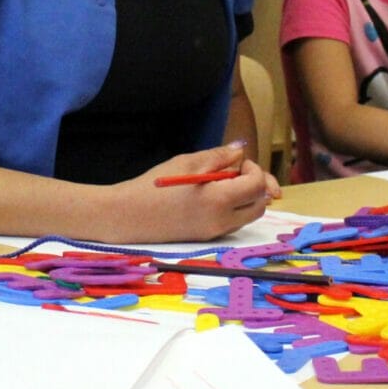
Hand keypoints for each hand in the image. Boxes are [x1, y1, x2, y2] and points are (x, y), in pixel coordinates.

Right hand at [120, 143, 276, 241]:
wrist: (128, 216)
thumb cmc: (155, 185)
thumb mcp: (187, 162)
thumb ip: (219, 156)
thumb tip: (241, 150)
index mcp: (219, 200)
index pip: (257, 185)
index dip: (254, 169)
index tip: (237, 163)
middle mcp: (222, 221)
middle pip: (259, 206)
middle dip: (256, 187)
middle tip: (237, 173)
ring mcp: (215, 233)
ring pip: (248, 217)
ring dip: (246, 199)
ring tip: (222, 185)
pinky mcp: (206, 239)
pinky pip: (232, 224)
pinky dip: (233, 210)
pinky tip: (212, 198)